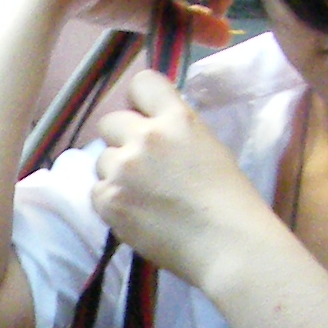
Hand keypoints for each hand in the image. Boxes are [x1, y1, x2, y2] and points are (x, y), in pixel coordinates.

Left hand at [87, 70, 270, 288]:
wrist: (228, 244)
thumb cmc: (231, 200)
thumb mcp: (208, 147)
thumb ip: (176, 132)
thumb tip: (153, 130)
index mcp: (177, 118)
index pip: (141, 83)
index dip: (139, 102)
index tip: (145, 118)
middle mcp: (145, 137)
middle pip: (109, 121)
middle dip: (121, 139)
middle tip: (141, 164)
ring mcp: (123, 169)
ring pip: (101, 159)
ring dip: (116, 173)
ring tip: (143, 196)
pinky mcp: (109, 200)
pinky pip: (96, 191)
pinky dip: (111, 202)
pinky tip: (136, 214)